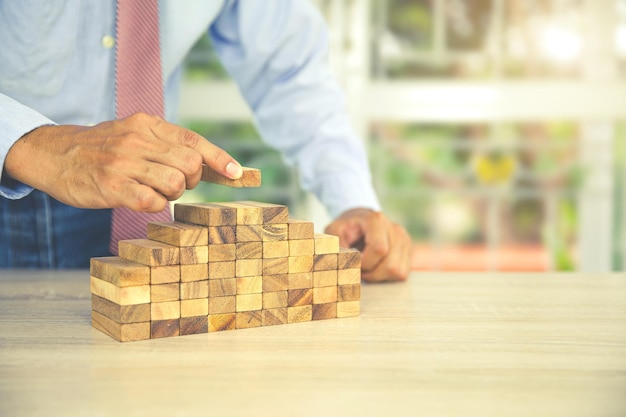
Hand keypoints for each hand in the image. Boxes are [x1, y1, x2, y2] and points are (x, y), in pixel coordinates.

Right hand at [4, 113, 241, 211]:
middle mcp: (138, 140)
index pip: (194, 141)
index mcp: (147, 124)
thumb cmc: (105, 150)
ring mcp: (124, 163)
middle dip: (192, 180)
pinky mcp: (111, 186)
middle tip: (176, 183)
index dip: (219, 159)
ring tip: (155, 190)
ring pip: (174, 183)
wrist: (55, 154)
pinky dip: (155, 205)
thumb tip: (218, 166)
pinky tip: (142, 200)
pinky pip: (152, 201)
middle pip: (190, 164)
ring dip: (172, 193)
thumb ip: (170, 146)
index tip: (237, 174)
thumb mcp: (136, 135)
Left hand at [325, 208, 411, 281]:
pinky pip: (402, 274)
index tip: (352, 261)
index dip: (364, 263)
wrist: (358, 221)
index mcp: (376, 220)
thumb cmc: (345, 228)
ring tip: (366, 268)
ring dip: (378, 276)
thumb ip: (336, 249)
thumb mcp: (334, 232)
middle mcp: (395, 229)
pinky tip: (376, 268)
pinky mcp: (408, 251)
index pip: (379, 250)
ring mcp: (404, 240)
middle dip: (371, 273)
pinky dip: (387, 277)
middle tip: (358, 267)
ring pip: (397, 272)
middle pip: (390, 265)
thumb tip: (342, 267)